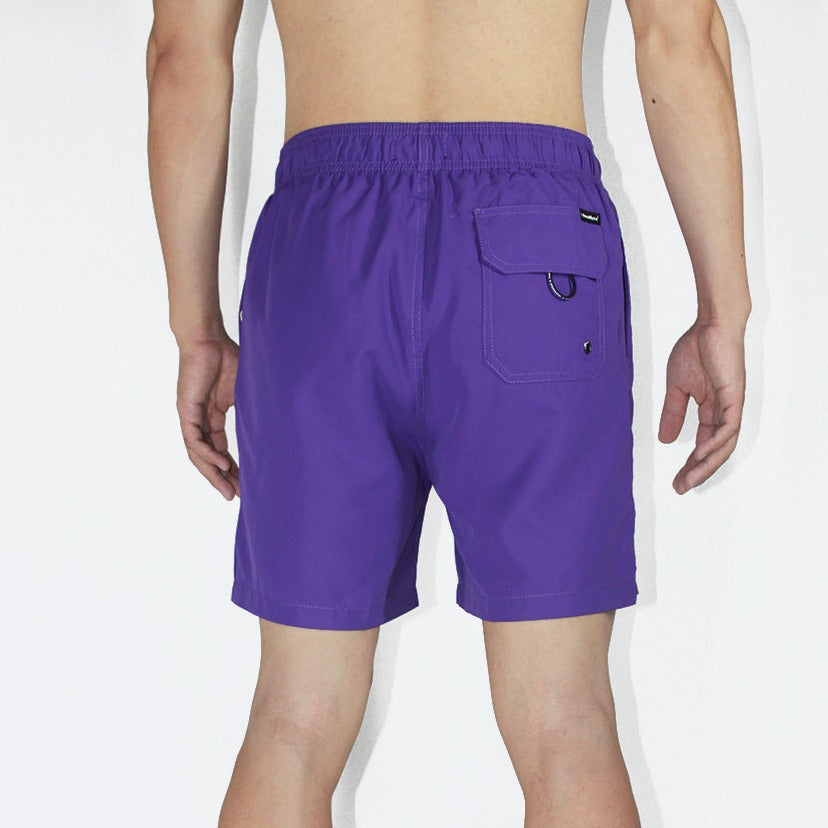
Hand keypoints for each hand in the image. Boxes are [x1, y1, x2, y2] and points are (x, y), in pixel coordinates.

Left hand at [176, 333, 239, 499]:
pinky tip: (221, 464)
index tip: (244, 483)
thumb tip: (272, 426)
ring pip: (199, 454)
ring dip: (213, 473)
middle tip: (235, 495)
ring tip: (228, 489)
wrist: (208, 339)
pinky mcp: (186, 411)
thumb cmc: (226, 358)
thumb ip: (250, 410)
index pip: (220, 448)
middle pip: (208, 457)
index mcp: (212, 416)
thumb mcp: (243, 392)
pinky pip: (195, 440)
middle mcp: (199, 420)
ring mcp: (191, 417)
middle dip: (222, 478)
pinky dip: (207, 454)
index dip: (231, 467)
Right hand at [658, 317, 746, 493]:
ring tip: (689, 478)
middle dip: (697, 472)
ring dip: (706, 464)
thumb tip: (665, 438)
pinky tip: (701, 454)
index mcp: (711, 410)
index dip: (691, 464)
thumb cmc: (697, 348)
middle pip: (715, 451)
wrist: (711, 325)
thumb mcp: (677, 387)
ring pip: (724, 445)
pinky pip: (728, 428)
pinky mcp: (734, 398)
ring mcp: (731, 406)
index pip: (703, 445)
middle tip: (680, 487)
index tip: (676, 479)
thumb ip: (672, 413)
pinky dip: (716, 443)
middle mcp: (724, 412)